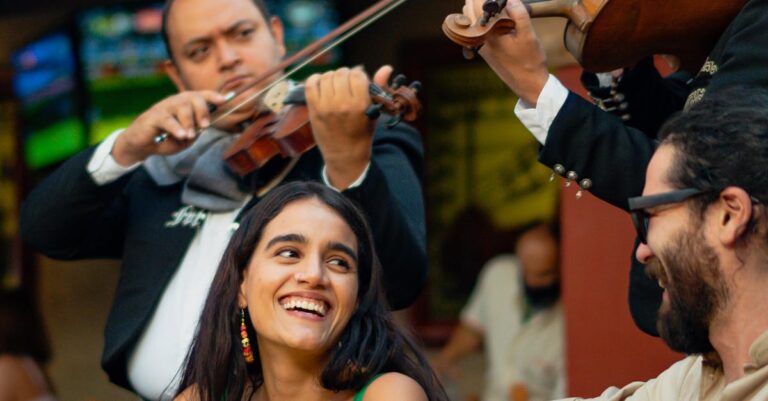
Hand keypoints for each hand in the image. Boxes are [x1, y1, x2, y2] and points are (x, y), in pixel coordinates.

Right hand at [112, 90, 227, 165]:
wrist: (142, 144)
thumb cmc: (166, 138)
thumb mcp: (186, 138)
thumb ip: (195, 132)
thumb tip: (203, 126)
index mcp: (185, 104)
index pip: (200, 95)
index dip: (212, 96)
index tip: (223, 100)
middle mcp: (175, 101)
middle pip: (193, 98)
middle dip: (202, 111)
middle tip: (205, 126)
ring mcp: (164, 107)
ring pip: (181, 107)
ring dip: (189, 122)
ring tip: (190, 136)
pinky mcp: (153, 117)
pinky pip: (168, 120)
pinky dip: (176, 128)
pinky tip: (181, 135)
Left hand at [305, 65, 392, 188]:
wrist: (345, 154)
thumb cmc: (362, 132)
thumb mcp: (374, 111)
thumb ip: (379, 88)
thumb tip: (387, 68)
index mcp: (361, 105)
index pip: (357, 74)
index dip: (358, 74)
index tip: (358, 81)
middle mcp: (343, 104)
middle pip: (341, 73)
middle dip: (345, 75)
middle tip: (346, 84)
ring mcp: (326, 107)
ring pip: (327, 76)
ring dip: (332, 77)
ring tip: (336, 85)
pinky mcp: (314, 110)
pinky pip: (311, 84)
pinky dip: (315, 80)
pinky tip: (322, 84)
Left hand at [463, 0, 548, 104]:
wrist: (528, 85)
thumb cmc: (530, 61)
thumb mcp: (528, 35)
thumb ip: (519, 14)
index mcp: (487, 34)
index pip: (476, 5)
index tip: (502, 0)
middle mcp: (478, 39)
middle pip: (469, 9)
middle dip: (480, 1)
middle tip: (499, 2)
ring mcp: (479, 45)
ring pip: (471, 19)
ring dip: (481, 9)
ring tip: (499, 8)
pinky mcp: (483, 49)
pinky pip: (476, 29)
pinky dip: (484, 20)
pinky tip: (498, 19)